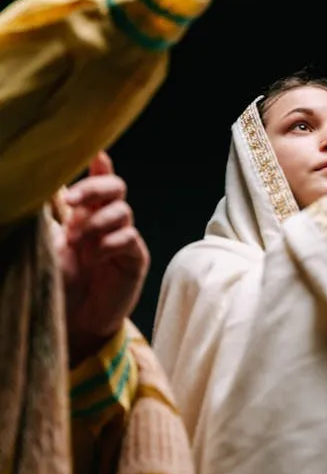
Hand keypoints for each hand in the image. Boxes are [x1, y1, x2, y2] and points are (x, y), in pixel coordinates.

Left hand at [54, 152, 149, 364]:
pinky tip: (95, 256)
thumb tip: (45, 192)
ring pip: (121, 211)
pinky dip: (111, 243)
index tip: (95, 153)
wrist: (73, 320)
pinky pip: (129, 237)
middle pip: (115, 187)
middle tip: (72, 202)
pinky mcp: (135, 257)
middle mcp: (106, 220)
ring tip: (79, 242)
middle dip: (95, 188)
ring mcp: (123, 237)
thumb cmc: (57, 283)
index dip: (100, 164)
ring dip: (97, 222)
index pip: (98, 180)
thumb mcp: (46, 246)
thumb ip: (49, 219)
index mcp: (85, 213)